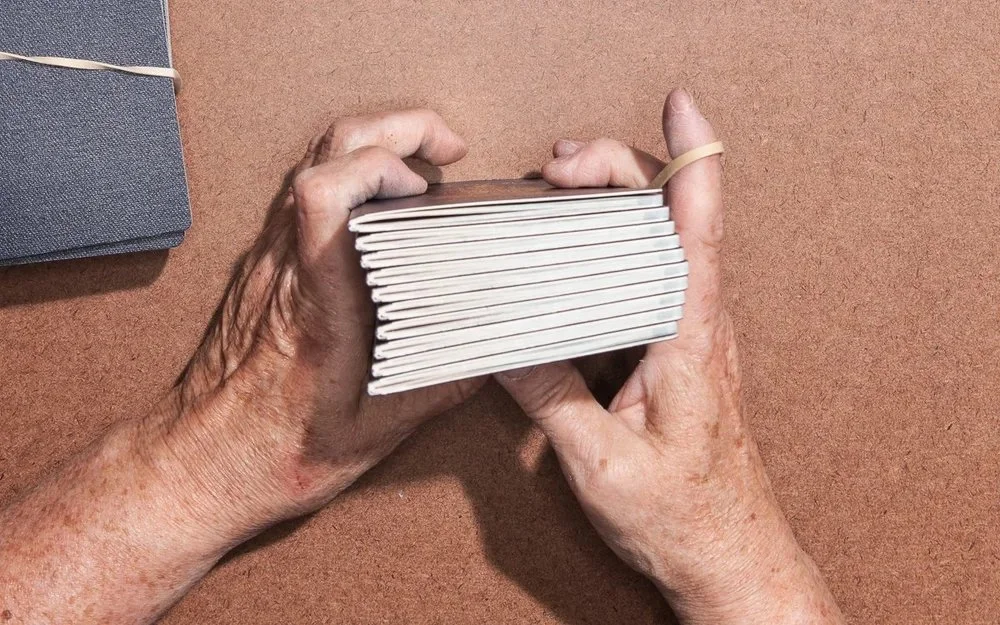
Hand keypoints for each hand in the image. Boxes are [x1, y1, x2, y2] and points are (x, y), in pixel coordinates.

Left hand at [174, 108, 484, 521]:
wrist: (194, 465)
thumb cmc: (273, 454)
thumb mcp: (373, 434)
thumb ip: (438, 388)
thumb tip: (490, 352)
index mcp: (317, 303)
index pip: (324, 194)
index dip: (381, 162)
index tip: (429, 182)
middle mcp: (286, 266)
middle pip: (324, 152)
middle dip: (395, 127)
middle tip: (447, 149)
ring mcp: (266, 261)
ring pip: (312, 164)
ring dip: (372, 147)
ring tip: (422, 172)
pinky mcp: (260, 269)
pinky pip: (304, 196)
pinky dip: (350, 179)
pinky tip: (382, 212)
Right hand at [496, 90, 842, 623]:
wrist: (729, 556)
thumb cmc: (682, 517)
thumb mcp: (601, 464)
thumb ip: (551, 398)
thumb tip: (503, 344)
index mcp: (688, 337)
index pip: (698, 227)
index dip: (693, 157)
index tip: (680, 106)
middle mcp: (697, 324)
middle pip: (670, 216)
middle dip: (618, 169)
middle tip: (556, 164)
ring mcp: (689, 336)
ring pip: (659, 242)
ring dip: (615, 202)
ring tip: (557, 189)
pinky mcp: (675, 354)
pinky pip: (647, 279)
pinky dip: (613, 244)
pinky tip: (575, 249)